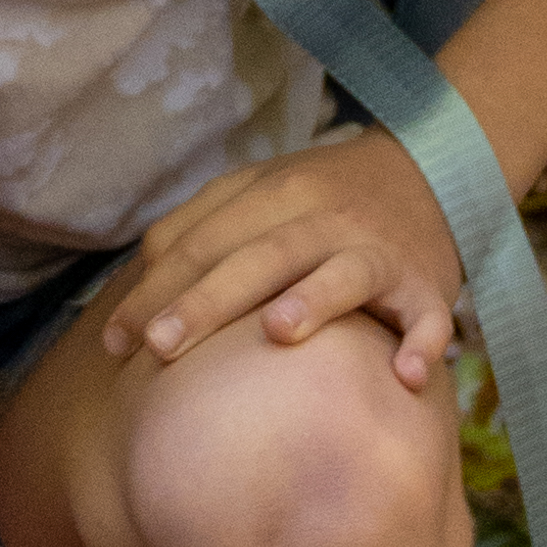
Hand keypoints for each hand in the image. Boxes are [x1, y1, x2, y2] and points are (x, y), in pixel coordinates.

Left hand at [119, 127, 458, 383]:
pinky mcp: (425, 283)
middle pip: (261, 257)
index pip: (205, 242)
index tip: (116, 342)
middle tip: (160, 346)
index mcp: (273, 193)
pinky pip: (429, 315)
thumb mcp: (259, 191)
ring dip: (315, 299)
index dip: (156, 289)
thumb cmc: (322, 199)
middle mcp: (324, 216)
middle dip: (208, 301)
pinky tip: (406, 375)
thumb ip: (199, 225)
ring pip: (344, 272)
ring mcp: (378, 249)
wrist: (431, 172)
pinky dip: (424, 341)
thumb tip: (139, 280)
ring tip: (278, 331)